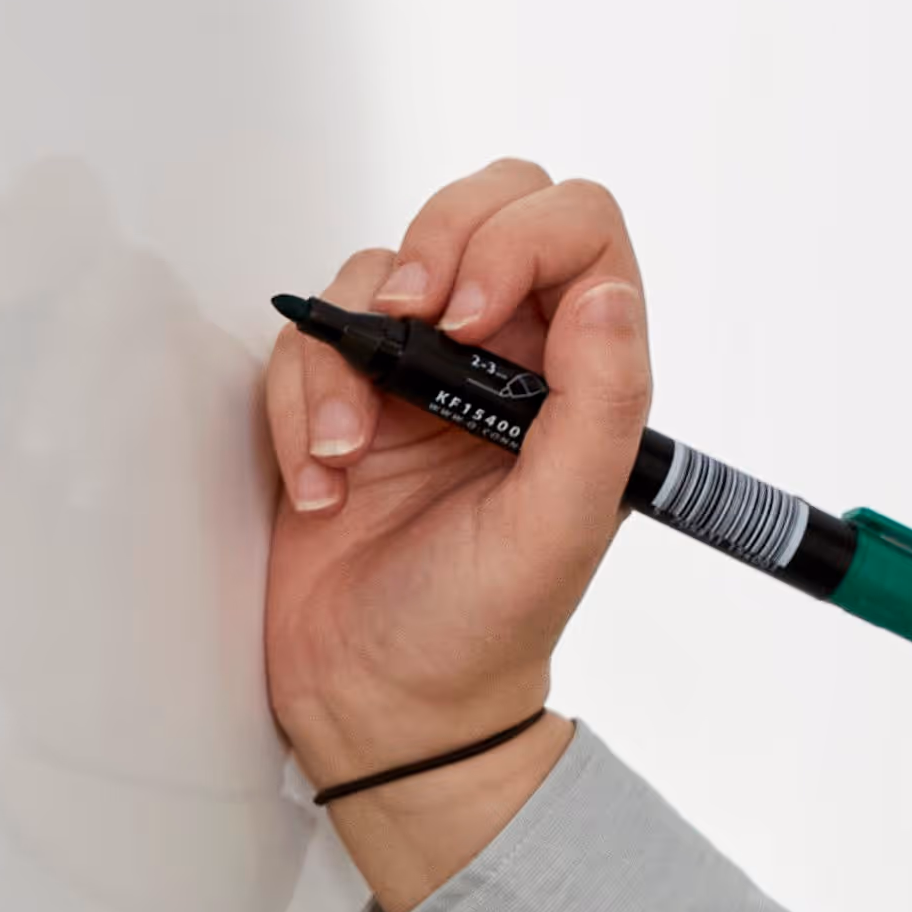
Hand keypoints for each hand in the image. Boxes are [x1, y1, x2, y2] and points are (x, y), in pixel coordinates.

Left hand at [0, 159, 277, 812]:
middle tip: (2, 322)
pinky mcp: (218, 395)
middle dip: (31, 242)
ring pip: (122, 268)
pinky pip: (184, 346)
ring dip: (71, 353)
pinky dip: (131, 401)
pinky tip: (99, 479)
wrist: (104, 690)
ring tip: (40, 458)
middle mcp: (68, 328)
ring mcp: (150, 353)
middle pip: (56, 199)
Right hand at [256, 158, 653, 905]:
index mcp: (581, 375)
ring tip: (353, 453)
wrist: (382, 706)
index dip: (521, 240)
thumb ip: (603, 402)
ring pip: (378, 269)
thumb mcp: (564, 522)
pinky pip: (309, 340)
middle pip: (486, 204)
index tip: (473, 319)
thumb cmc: (481, 630)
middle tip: (411, 324)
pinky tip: (323, 486)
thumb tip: (610, 294)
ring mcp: (417, 372)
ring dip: (349, 353)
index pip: (577, 232)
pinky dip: (302, 406)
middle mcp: (503, 358)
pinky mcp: (340, 399)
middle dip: (435, 243)